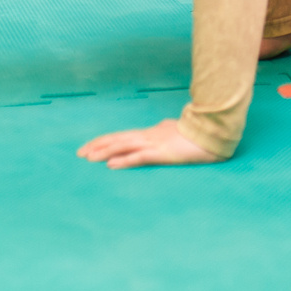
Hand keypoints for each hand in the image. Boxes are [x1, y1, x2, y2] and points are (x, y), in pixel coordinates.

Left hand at [76, 117, 221, 169]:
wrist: (211, 133)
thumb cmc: (197, 134)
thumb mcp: (177, 130)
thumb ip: (166, 130)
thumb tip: (162, 126)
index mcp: (151, 132)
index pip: (122, 136)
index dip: (105, 140)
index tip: (90, 146)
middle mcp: (148, 136)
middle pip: (117, 139)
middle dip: (98, 145)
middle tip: (80, 153)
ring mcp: (154, 143)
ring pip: (123, 146)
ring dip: (104, 152)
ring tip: (88, 158)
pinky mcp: (161, 153)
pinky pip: (138, 157)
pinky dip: (123, 160)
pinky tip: (111, 165)